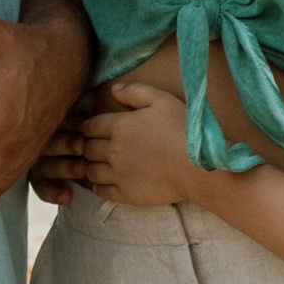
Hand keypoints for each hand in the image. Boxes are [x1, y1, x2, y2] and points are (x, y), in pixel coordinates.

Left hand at [74, 81, 200, 209]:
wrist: (196, 166)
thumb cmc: (182, 129)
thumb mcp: (162, 100)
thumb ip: (135, 92)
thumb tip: (113, 89)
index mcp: (119, 126)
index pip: (90, 126)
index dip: (88, 127)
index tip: (92, 130)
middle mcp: (113, 150)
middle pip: (87, 148)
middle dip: (88, 146)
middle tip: (92, 147)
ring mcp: (117, 174)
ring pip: (90, 171)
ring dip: (90, 166)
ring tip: (97, 165)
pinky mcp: (125, 194)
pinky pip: (101, 192)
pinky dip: (98, 187)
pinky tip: (103, 184)